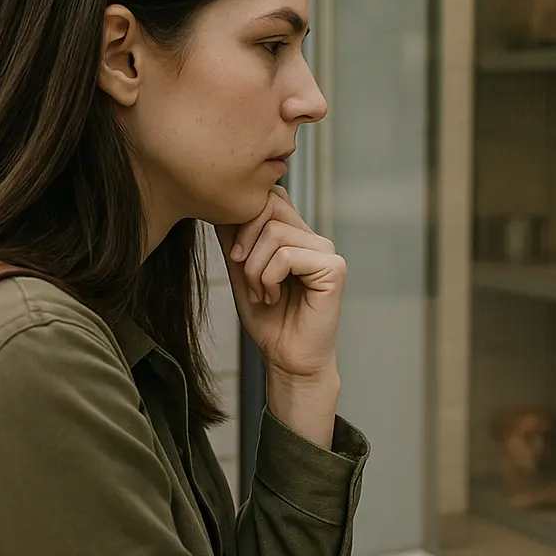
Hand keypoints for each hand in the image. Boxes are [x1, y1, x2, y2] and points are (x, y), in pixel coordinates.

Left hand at [215, 186, 345, 382]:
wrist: (288, 357)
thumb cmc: (269, 320)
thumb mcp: (242, 273)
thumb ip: (235, 241)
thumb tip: (222, 209)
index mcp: (297, 235)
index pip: (270, 199)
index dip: (244, 219)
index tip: (234, 255)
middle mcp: (314, 238)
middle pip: (271, 206)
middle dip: (245, 240)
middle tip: (242, 271)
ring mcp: (326, 251)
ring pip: (274, 233)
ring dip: (255, 269)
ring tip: (262, 293)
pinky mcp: (333, 268)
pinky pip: (286, 256)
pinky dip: (269, 279)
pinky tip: (275, 297)